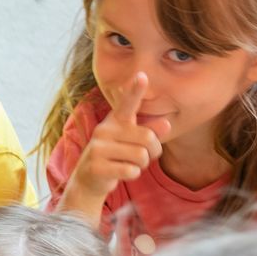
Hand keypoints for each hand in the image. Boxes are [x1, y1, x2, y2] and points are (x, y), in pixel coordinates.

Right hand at [71, 71, 170, 200]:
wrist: (89, 179)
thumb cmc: (118, 156)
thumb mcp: (135, 142)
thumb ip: (152, 132)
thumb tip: (167, 124)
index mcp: (115, 120)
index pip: (127, 104)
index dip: (135, 91)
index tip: (142, 76)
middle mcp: (104, 130)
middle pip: (148, 137)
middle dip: (152, 151)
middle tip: (142, 157)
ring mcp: (97, 148)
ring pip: (141, 156)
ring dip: (141, 165)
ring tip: (128, 164)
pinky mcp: (96, 166)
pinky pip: (131, 170)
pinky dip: (132, 174)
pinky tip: (119, 173)